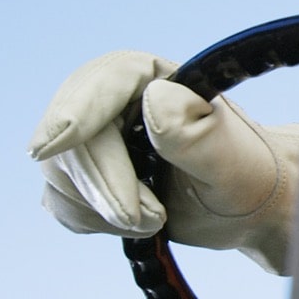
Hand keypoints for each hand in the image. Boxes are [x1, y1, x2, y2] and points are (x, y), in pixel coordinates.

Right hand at [28, 50, 298, 274]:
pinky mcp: (84, 176)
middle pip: (73, 137)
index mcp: (154, 77)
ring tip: (158, 218)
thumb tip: (153, 96)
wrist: (248, 204)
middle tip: (152, 218)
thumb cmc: (248, 173)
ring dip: (103, 208)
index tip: (50, 147)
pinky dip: (94, 220)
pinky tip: (137, 221)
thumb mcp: (230, 158)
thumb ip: (192, 132)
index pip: (102, 83)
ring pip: (60, 173)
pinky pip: (62, 200)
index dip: (74, 111)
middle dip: (105, 185)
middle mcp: (116, 101)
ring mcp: (94, 139)